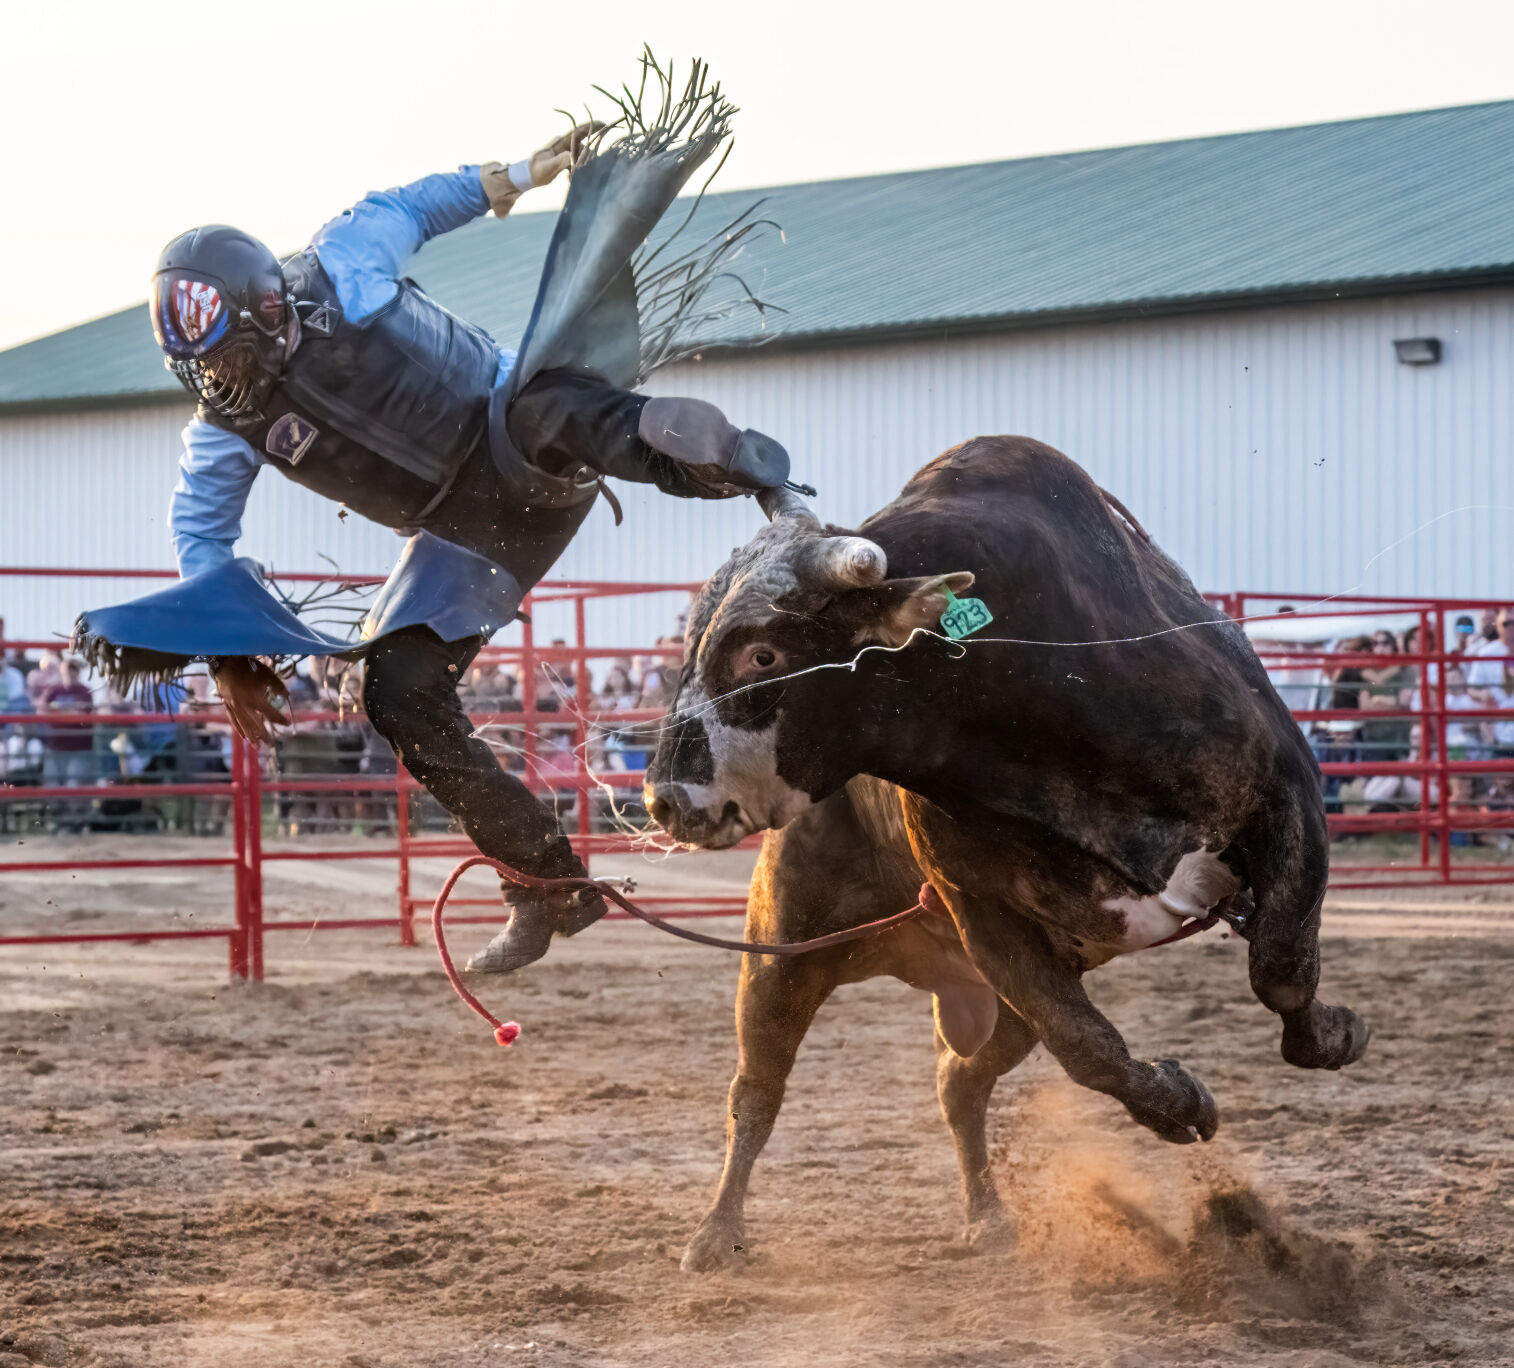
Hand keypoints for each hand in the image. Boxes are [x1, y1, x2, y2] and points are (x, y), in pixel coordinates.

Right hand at [213, 657, 289, 743]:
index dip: (280, 719)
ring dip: (251, 736)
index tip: (288, 723)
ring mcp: (234, 707)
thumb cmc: (249, 667)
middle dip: (264, 735)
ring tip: (257, 746)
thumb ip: (278, 686)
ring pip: (244, 725)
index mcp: (255, 700)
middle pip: (256, 724)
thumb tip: (287, 696)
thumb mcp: (268, 674)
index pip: (271, 714)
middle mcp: (244, 706)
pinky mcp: (227, 705)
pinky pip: (233, 720)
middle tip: (271, 745)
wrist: (226, 662)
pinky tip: (243, 736)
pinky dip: (239, 729)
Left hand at [480, 121, 605, 217]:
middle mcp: (562, 145)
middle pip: (582, 147)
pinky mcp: (564, 160)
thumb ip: (559, 161)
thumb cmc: (533, 171)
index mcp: (559, 143)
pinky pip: (575, 164)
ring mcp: (563, 152)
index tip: (603, 124)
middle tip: (583, 171)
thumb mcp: (545, 168)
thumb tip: (572, 156)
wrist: (524, 177)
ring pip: (579, 157)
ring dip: (579, 168)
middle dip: (586, 158)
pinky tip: (569, 181)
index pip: (577, 132)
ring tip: (571, 180)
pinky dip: (575, 172)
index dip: (591, 127)